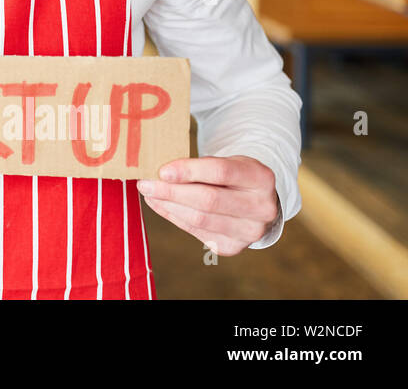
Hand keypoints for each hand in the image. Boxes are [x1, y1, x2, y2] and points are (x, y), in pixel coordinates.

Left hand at [137, 155, 279, 255]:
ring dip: (168, 206)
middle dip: (171, 192)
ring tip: (149, 194)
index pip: (220, 172)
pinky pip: (196, 232)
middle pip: (208, 200)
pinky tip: (161, 205)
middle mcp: (262, 208)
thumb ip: (199, 166)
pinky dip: (174, 217)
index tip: (162, 171)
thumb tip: (160, 174)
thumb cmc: (233, 176)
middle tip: (145, 184)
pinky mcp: (233, 247)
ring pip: (200, 219)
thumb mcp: (226, 162)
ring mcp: (250, 232)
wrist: (254, 202)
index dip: (188, 171)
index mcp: (261, 178)